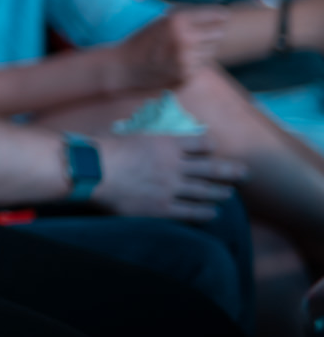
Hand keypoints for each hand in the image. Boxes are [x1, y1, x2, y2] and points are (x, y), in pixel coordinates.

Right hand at [91, 132, 244, 220]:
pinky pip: (190, 211)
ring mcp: (170, 188)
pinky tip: (212, 213)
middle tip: (245, 173)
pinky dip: (205, 212)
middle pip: (211, 168)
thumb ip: (145, 130)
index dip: (209, 144)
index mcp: (166, 143)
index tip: (213, 147)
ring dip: (220, 192)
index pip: (200, 142)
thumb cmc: (104, 148)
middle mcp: (174, 165)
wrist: (91, 171)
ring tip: (229, 193)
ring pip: (205, 191)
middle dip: (230, 170)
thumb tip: (150, 123)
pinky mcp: (162, 208)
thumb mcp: (128, 130)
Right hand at [115, 8, 229, 92]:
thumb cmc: (141, 41)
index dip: (219, 14)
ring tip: (187, 47)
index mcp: (177, 21)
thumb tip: (218, 15)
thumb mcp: (161, 22)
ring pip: (212, 50)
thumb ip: (186, 19)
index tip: (224, 15)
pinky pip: (202, 64)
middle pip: (218, 33)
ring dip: (205, 47)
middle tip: (205, 31)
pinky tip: (181, 59)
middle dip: (213, 31)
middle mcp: (185, 39)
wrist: (124, 68)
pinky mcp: (187, 76)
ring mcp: (187, 60)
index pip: (214, 14)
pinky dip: (195, 61)